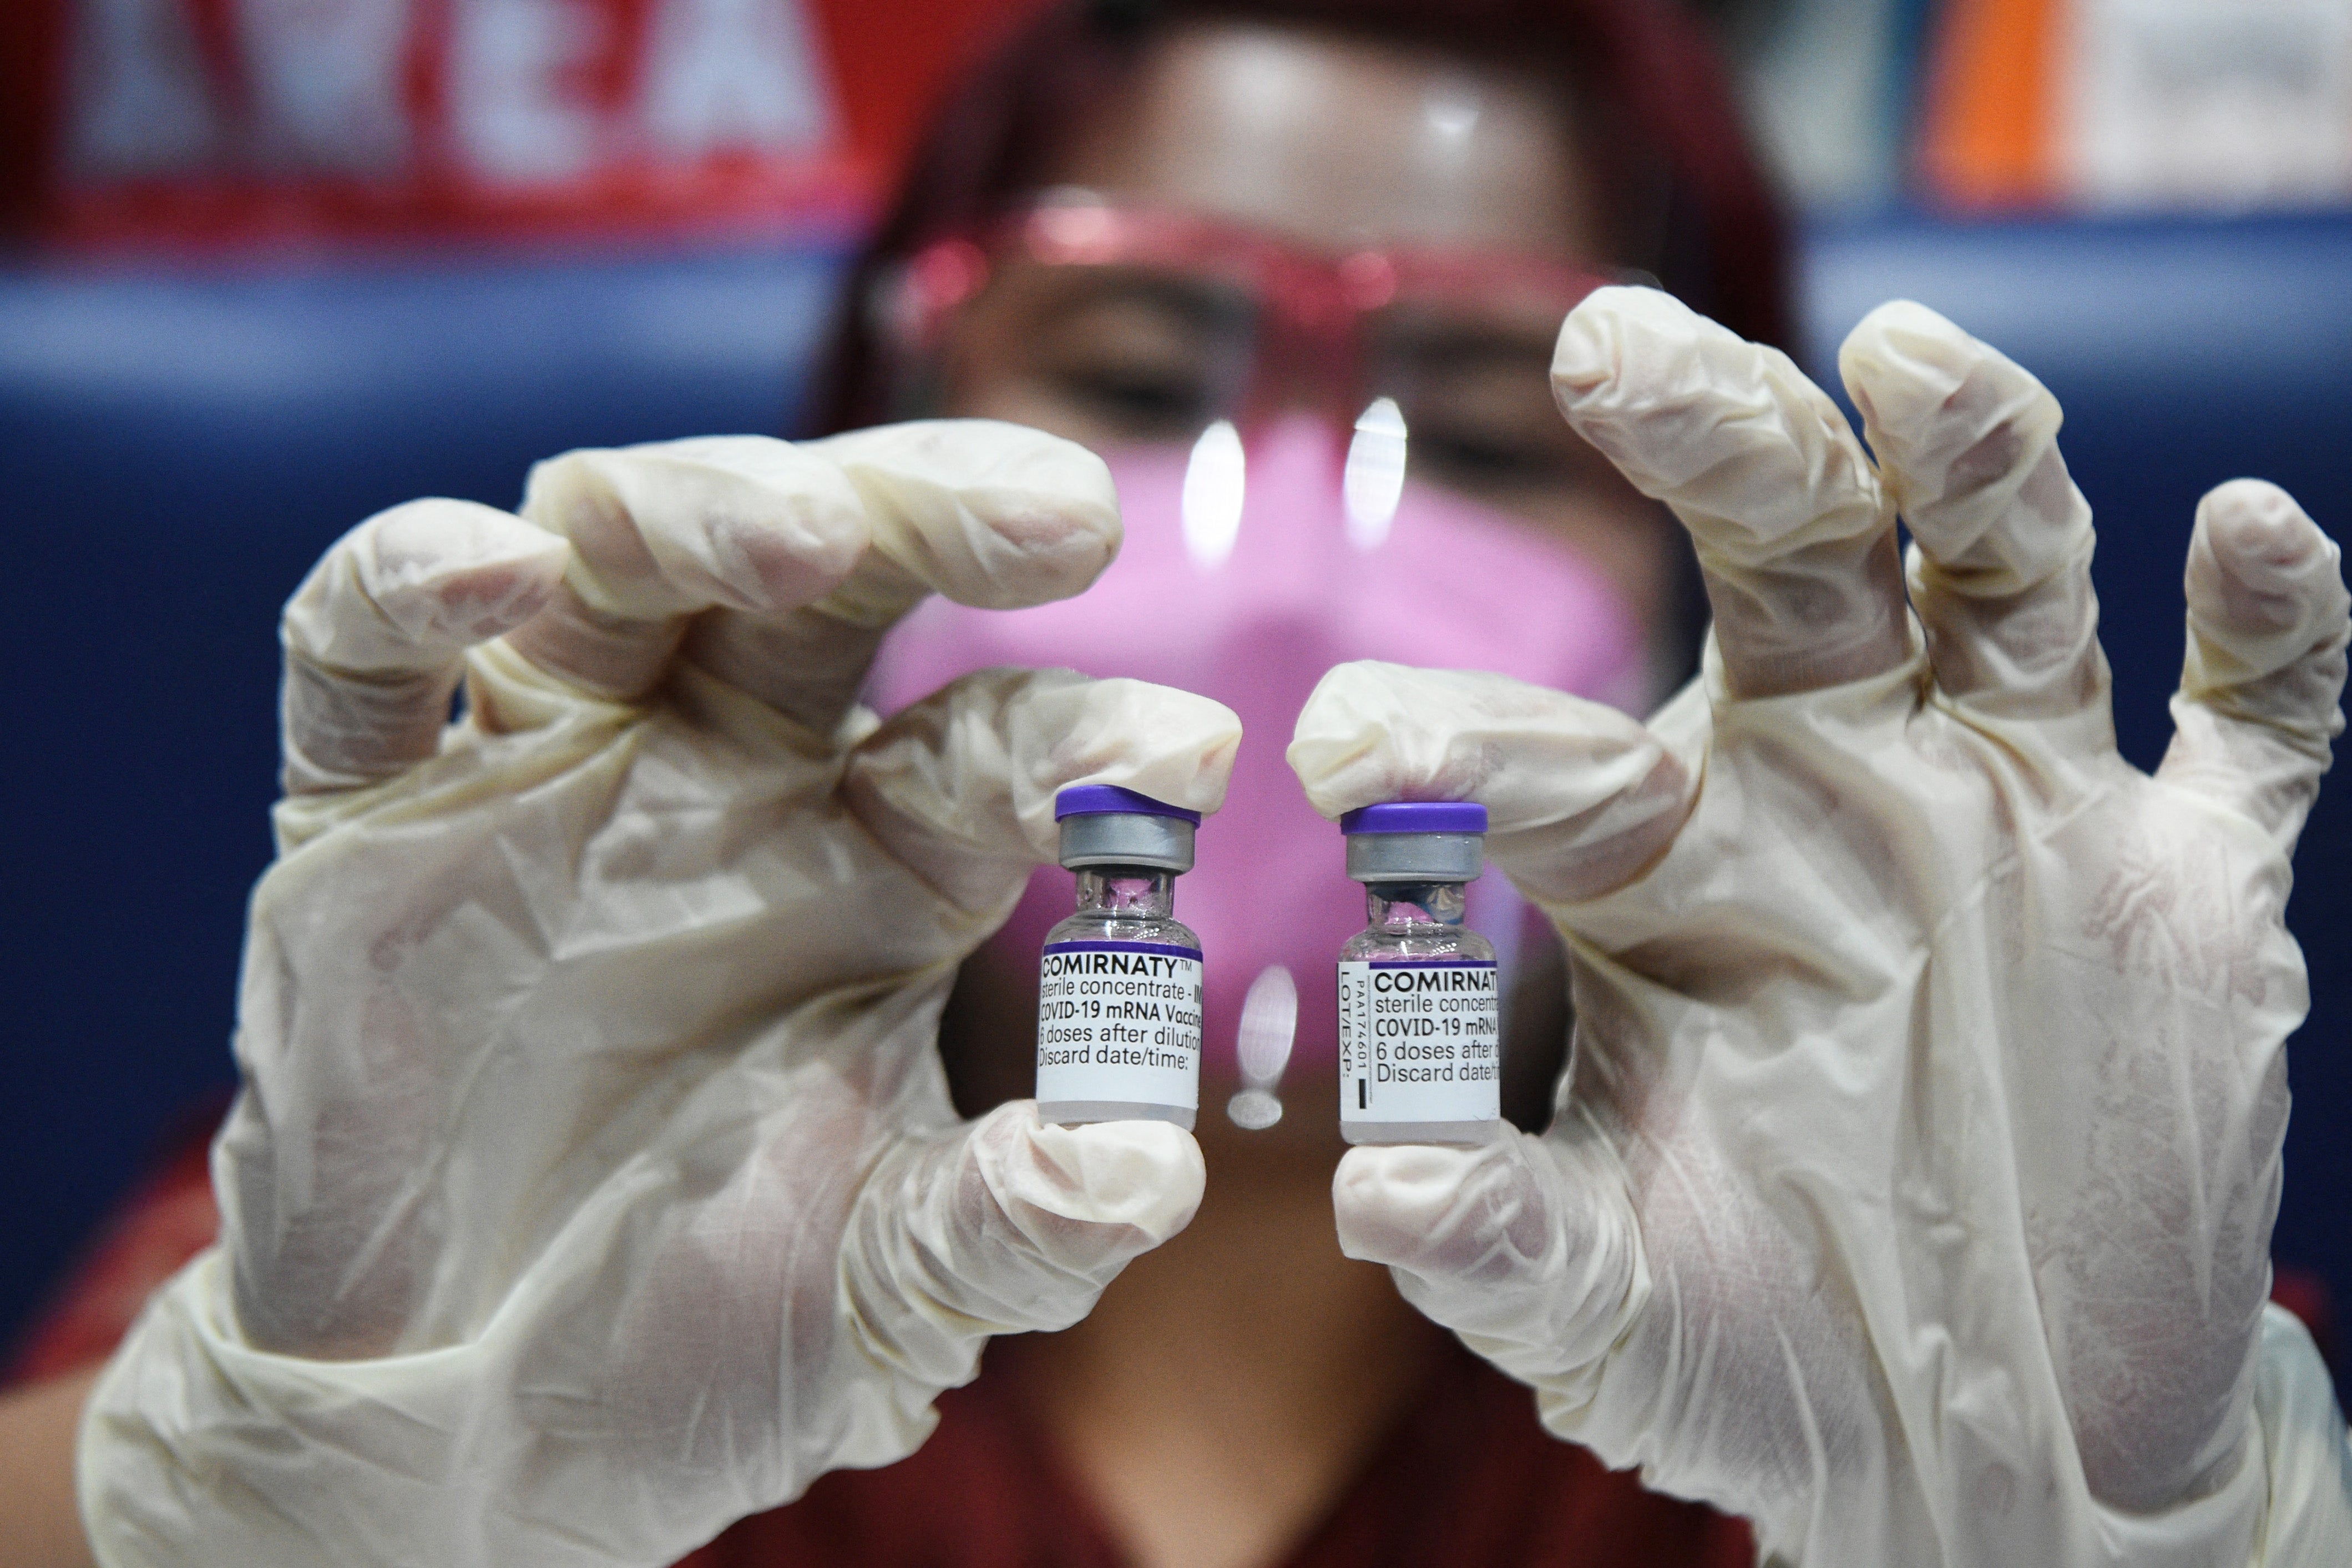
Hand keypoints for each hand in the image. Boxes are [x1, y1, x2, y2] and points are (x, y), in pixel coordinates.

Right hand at [80, 424, 1238, 1566]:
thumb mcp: (887, 1292)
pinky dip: (411, 583)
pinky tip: (496, 569)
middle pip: (825, 573)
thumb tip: (1153, 1170)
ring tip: (802, 535)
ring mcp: (546, 779)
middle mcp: (726, 781)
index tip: (1190, 756)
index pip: (993, 743)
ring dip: (703, 509)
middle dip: (926, 510)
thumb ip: (1014, 1226)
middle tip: (1054, 511)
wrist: (463, 1425)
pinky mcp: (368, 822)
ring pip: (615, 560)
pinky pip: (363, 656)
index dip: (1091, 736)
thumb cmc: (699, 1334)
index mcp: (879, 863)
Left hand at [1289, 289, 2349, 1563]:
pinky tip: (2250, 534)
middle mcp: (1836, 788)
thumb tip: (1375, 1195)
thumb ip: (1509, 1244)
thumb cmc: (1771, 1356)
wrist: (2002, 1441)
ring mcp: (2021, 813)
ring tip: (1914, 357)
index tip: (1349, 751)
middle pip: (1783, 551)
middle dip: (1717, 435)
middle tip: (1611, 347)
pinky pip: (2251, 722)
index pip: (1552, 757)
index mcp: (1672, 872)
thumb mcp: (1619, 1313)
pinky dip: (2269, 631)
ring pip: (2000, 575)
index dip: (1457, 740)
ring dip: (1973, 458)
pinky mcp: (2188, 877)